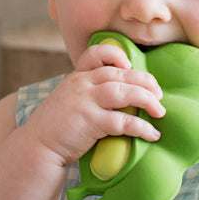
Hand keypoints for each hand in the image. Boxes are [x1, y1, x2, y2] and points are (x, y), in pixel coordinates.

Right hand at [24, 43, 165, 166]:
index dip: (116, 54)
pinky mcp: (90, 122)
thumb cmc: (57, 125)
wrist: (37, 146)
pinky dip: (141, 127)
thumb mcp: (70, 99)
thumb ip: (89, 91)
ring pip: (123, 91)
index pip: (96, 53)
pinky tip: (152, 134)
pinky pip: (122, 121)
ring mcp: (85, 102)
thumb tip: (121, 94)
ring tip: (161, 111)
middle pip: (120, 73)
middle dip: (145, 81)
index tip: (129, 65)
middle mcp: (81, 84)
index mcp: (77, 76)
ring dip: (147, 100)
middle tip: (159, 94)